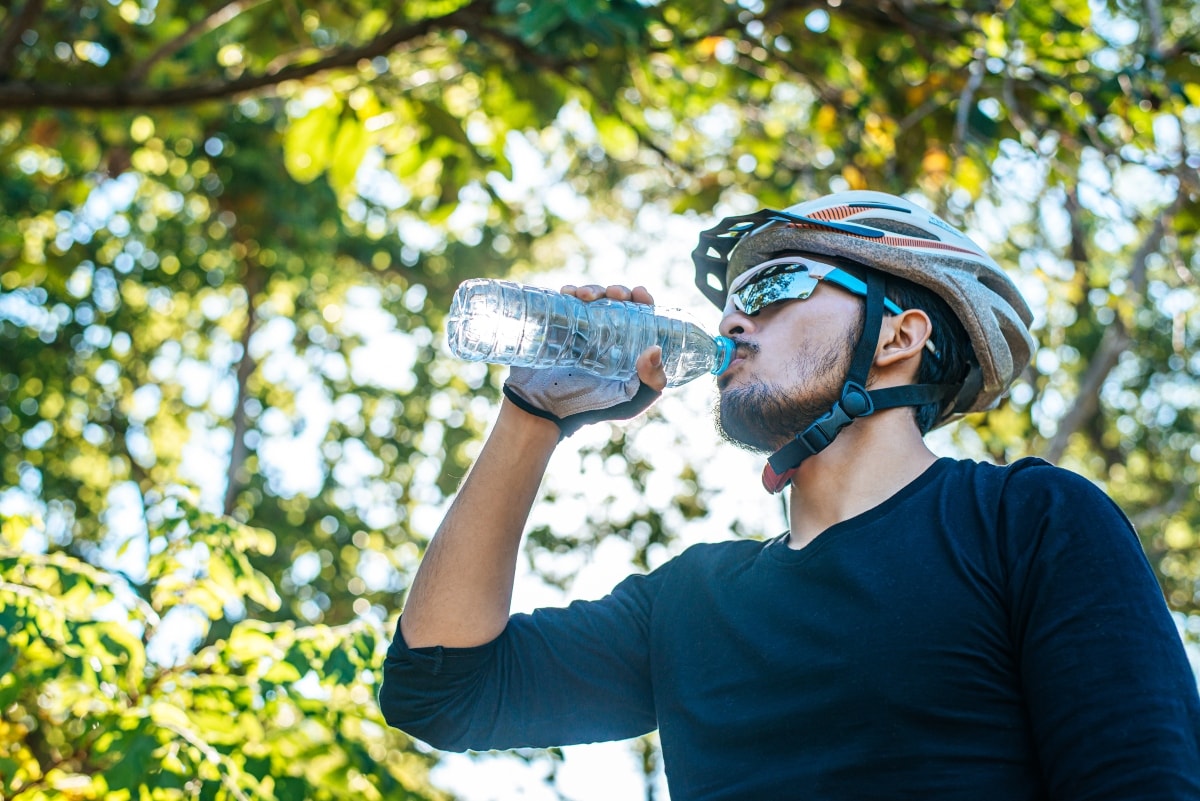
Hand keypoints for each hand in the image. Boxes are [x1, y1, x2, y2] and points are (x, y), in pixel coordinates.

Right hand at [502, 284, 667, 437]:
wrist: (545, 413)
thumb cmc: (592, 409)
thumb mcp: (631, 402)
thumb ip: (652, 382)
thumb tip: (655, 349)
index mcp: (627, 346)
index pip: (640, 315)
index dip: (642, 300)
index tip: (639, 294)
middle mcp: (605, 334)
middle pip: (616, 301)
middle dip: (617, 291)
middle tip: (613, 295)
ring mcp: (579, 329)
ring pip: (591, 298)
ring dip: (592, 289)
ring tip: (584, 295)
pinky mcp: (557, 327)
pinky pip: (563, 303)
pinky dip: (567, 293)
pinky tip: (568, 292)